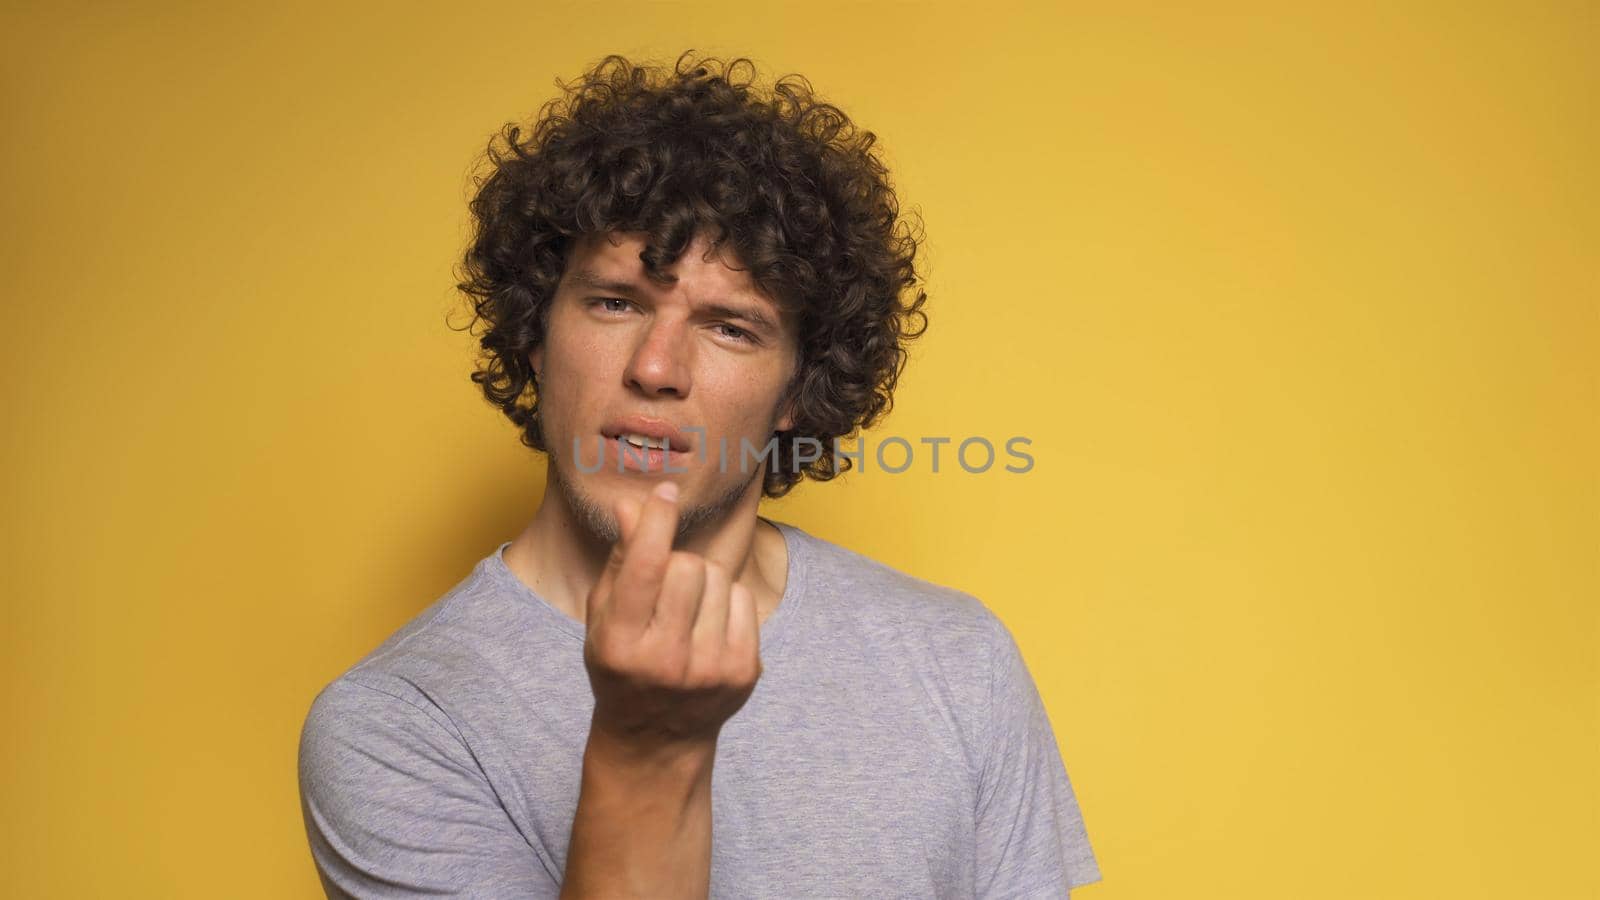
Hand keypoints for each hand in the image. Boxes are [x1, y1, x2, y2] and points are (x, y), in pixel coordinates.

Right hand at [582, 480, 762, 752]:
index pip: (645, 568)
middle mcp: (665, 660)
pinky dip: (727, 601)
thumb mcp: (604, 620)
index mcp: (620, 645)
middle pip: (687, 566)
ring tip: (687, 611)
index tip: (665, 493)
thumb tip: (633, 504)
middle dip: (677, 563)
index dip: (656, 522)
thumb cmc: (623, 667)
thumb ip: (620, 560)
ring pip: (719, 577)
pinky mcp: (743, 672)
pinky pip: (744, 599)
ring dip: (703, 581)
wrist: (656, 740)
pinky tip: (709, 626)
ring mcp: (709, 670)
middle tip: (666, 589)